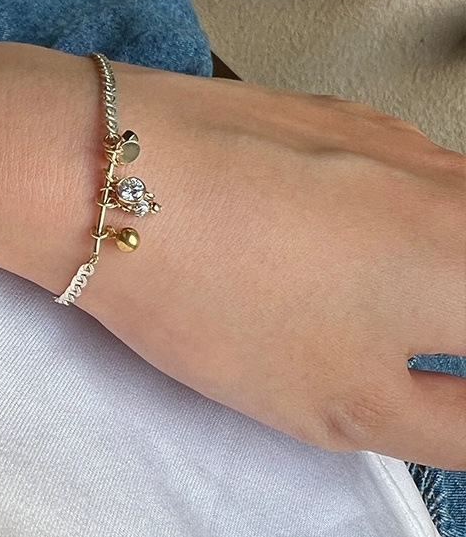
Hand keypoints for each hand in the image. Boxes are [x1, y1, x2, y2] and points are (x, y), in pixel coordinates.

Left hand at [75, 63, 465, 468]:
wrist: (105, 178)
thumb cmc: (222, 303)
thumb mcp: (346, 403)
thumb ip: (456, 421)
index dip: (453, 362)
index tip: (426, 377)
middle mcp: (454, 184)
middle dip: (443, 318)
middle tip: (403, 346)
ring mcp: (394, 137)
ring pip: (450, 213)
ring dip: (432, 268)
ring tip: (352, 305)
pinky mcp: (334, 114)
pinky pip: (402, 177)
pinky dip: (395, 220)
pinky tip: (328, 241)